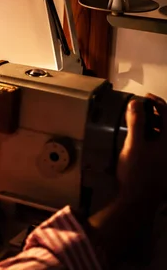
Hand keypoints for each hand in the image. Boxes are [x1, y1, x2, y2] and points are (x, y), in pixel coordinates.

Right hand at [86, 93, 165, 265]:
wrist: (138, 200)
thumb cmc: (137, 171)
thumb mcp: (134, 144)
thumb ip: (136, 121)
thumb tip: (135, 102)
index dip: (157, 102)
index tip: (144, 97)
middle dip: (156, 114)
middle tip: (141, 109)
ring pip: (165, 137)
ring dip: (155, 127)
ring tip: (139, 123)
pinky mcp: (164, 167)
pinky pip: (162, 147)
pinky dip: (154, 139)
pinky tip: (142, 141)